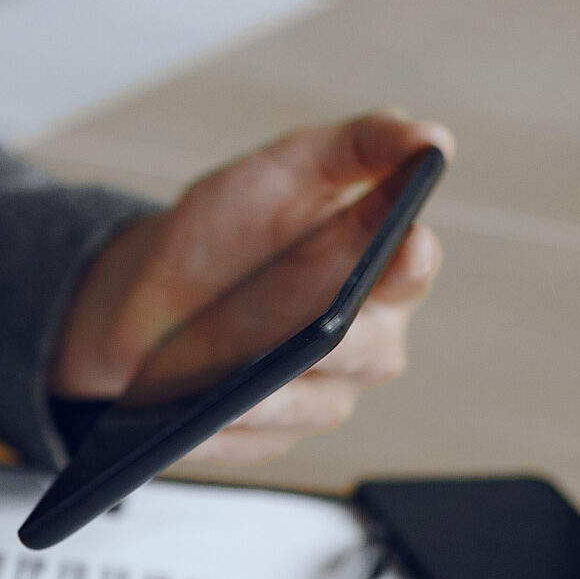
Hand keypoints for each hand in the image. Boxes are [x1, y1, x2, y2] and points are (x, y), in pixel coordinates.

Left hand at [51, 111, 451, 465]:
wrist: (151, 292)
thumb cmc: (232, 229)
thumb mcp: (286, 169)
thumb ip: (358, 145)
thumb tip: (428, 136)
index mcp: (380, 273)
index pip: (411, 270)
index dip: (410, 261)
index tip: (405, 244)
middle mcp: (362, 344)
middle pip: (365, 352)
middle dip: (335, 341)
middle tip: (311, 334)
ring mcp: (315, 398)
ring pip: (305, 406)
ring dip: (268, 395)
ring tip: (232, 388)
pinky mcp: (265, 438)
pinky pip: (245, 442)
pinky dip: (218, 431)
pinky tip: (190, 421)